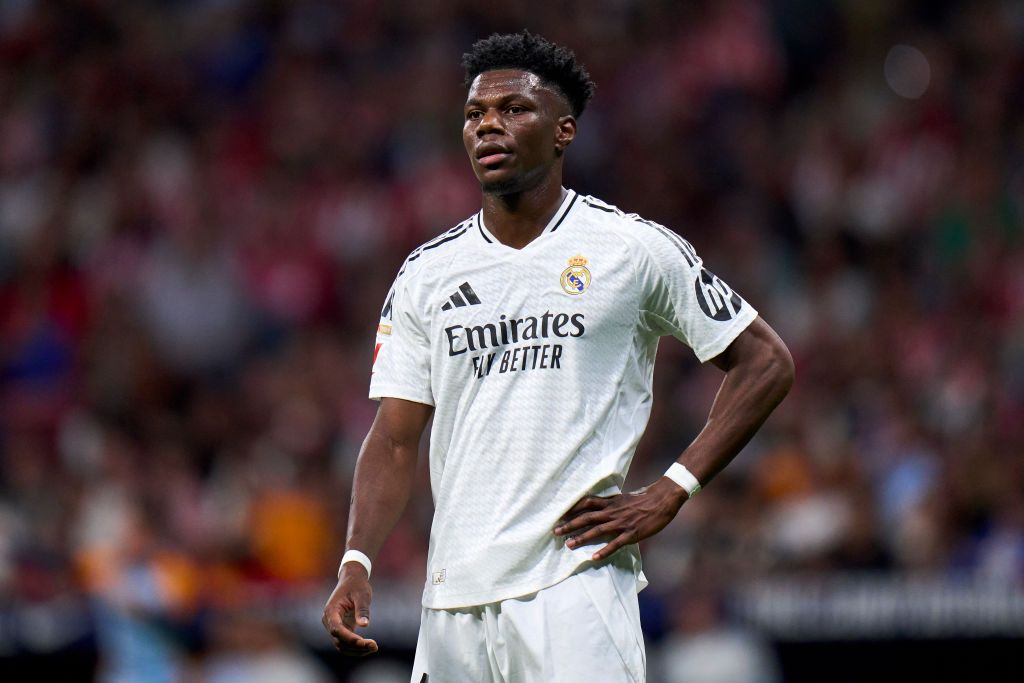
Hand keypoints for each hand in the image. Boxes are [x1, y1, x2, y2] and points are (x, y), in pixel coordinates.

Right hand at [322, 564, 377, 655]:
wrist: (352, 580)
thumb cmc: (357, 585)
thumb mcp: (362, 594)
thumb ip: (362, 609)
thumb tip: (364, 625)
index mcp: (331, 611)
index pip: (337, 630)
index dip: (350, 638)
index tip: (364, 642)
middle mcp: (329, 621)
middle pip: (339, 641)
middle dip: (356, 646)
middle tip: (375, 646)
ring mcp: (334, 626)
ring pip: (342, 645)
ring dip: (356, 650)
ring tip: (374, 647)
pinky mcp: (341, 628)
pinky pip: (346, 643)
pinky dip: (356, 647)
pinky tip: (369, 646)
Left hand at [553, 478, 688, 560]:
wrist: (662, 499)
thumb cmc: (644, 498)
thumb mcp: (624, 498)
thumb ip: (612, 503)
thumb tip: (600, 506)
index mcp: (611, 502)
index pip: (587, 503)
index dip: (572, 508)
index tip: (559, 514)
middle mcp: (612, 511)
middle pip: (587, 517)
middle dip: (570, 524)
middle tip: (556, 531)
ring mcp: (621, 523)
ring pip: (597, 530)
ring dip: (581, 538)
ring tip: (568, 544)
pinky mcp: (631, 533)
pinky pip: (615, 544)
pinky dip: (604, 550)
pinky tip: (594, 557)